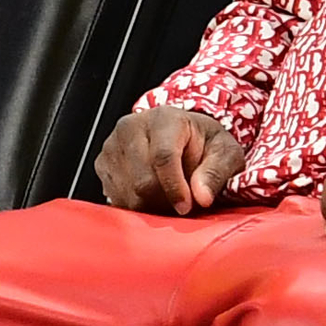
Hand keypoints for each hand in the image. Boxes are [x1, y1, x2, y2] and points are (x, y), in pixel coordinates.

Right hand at [99, 107, 247, 214]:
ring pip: (128, 194)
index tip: (187, 207)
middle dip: (166, 200)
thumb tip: (202, 197)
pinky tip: (151, 196)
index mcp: (163, 119)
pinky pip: (116, 199)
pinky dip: (136, 206)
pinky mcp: (101, 164)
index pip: (163, 157)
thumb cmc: (203, 144)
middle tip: (182, 202)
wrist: (180, 136)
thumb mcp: (224, 152)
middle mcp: (131, 128)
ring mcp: (112, 146)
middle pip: (142, 181)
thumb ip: (216, 172)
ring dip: (152, 206)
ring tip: (168, 195)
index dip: (175, 187)